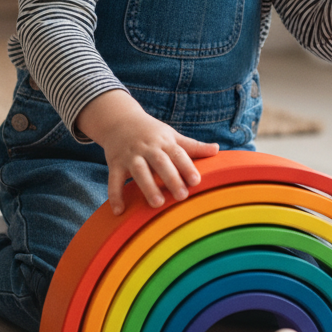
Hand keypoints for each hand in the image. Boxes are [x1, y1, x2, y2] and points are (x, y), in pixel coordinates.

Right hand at [76, 89, 218, 214]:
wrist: (119, 120)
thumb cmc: (151, 132)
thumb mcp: (171, 135)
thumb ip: (192, 146)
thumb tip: (217, 149)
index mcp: (163, 141)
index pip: (177, 153)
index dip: (186, 166)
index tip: (196, 181)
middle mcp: (147, 148)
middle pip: (160, 162)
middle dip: (170, 178)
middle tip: (182, 196)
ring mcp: (130, 156)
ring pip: (138, 171)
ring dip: (147, 187)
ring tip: (157, 204)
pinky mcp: (114, 163)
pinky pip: (114, 180)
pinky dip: (115, 195)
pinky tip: (119, 211)